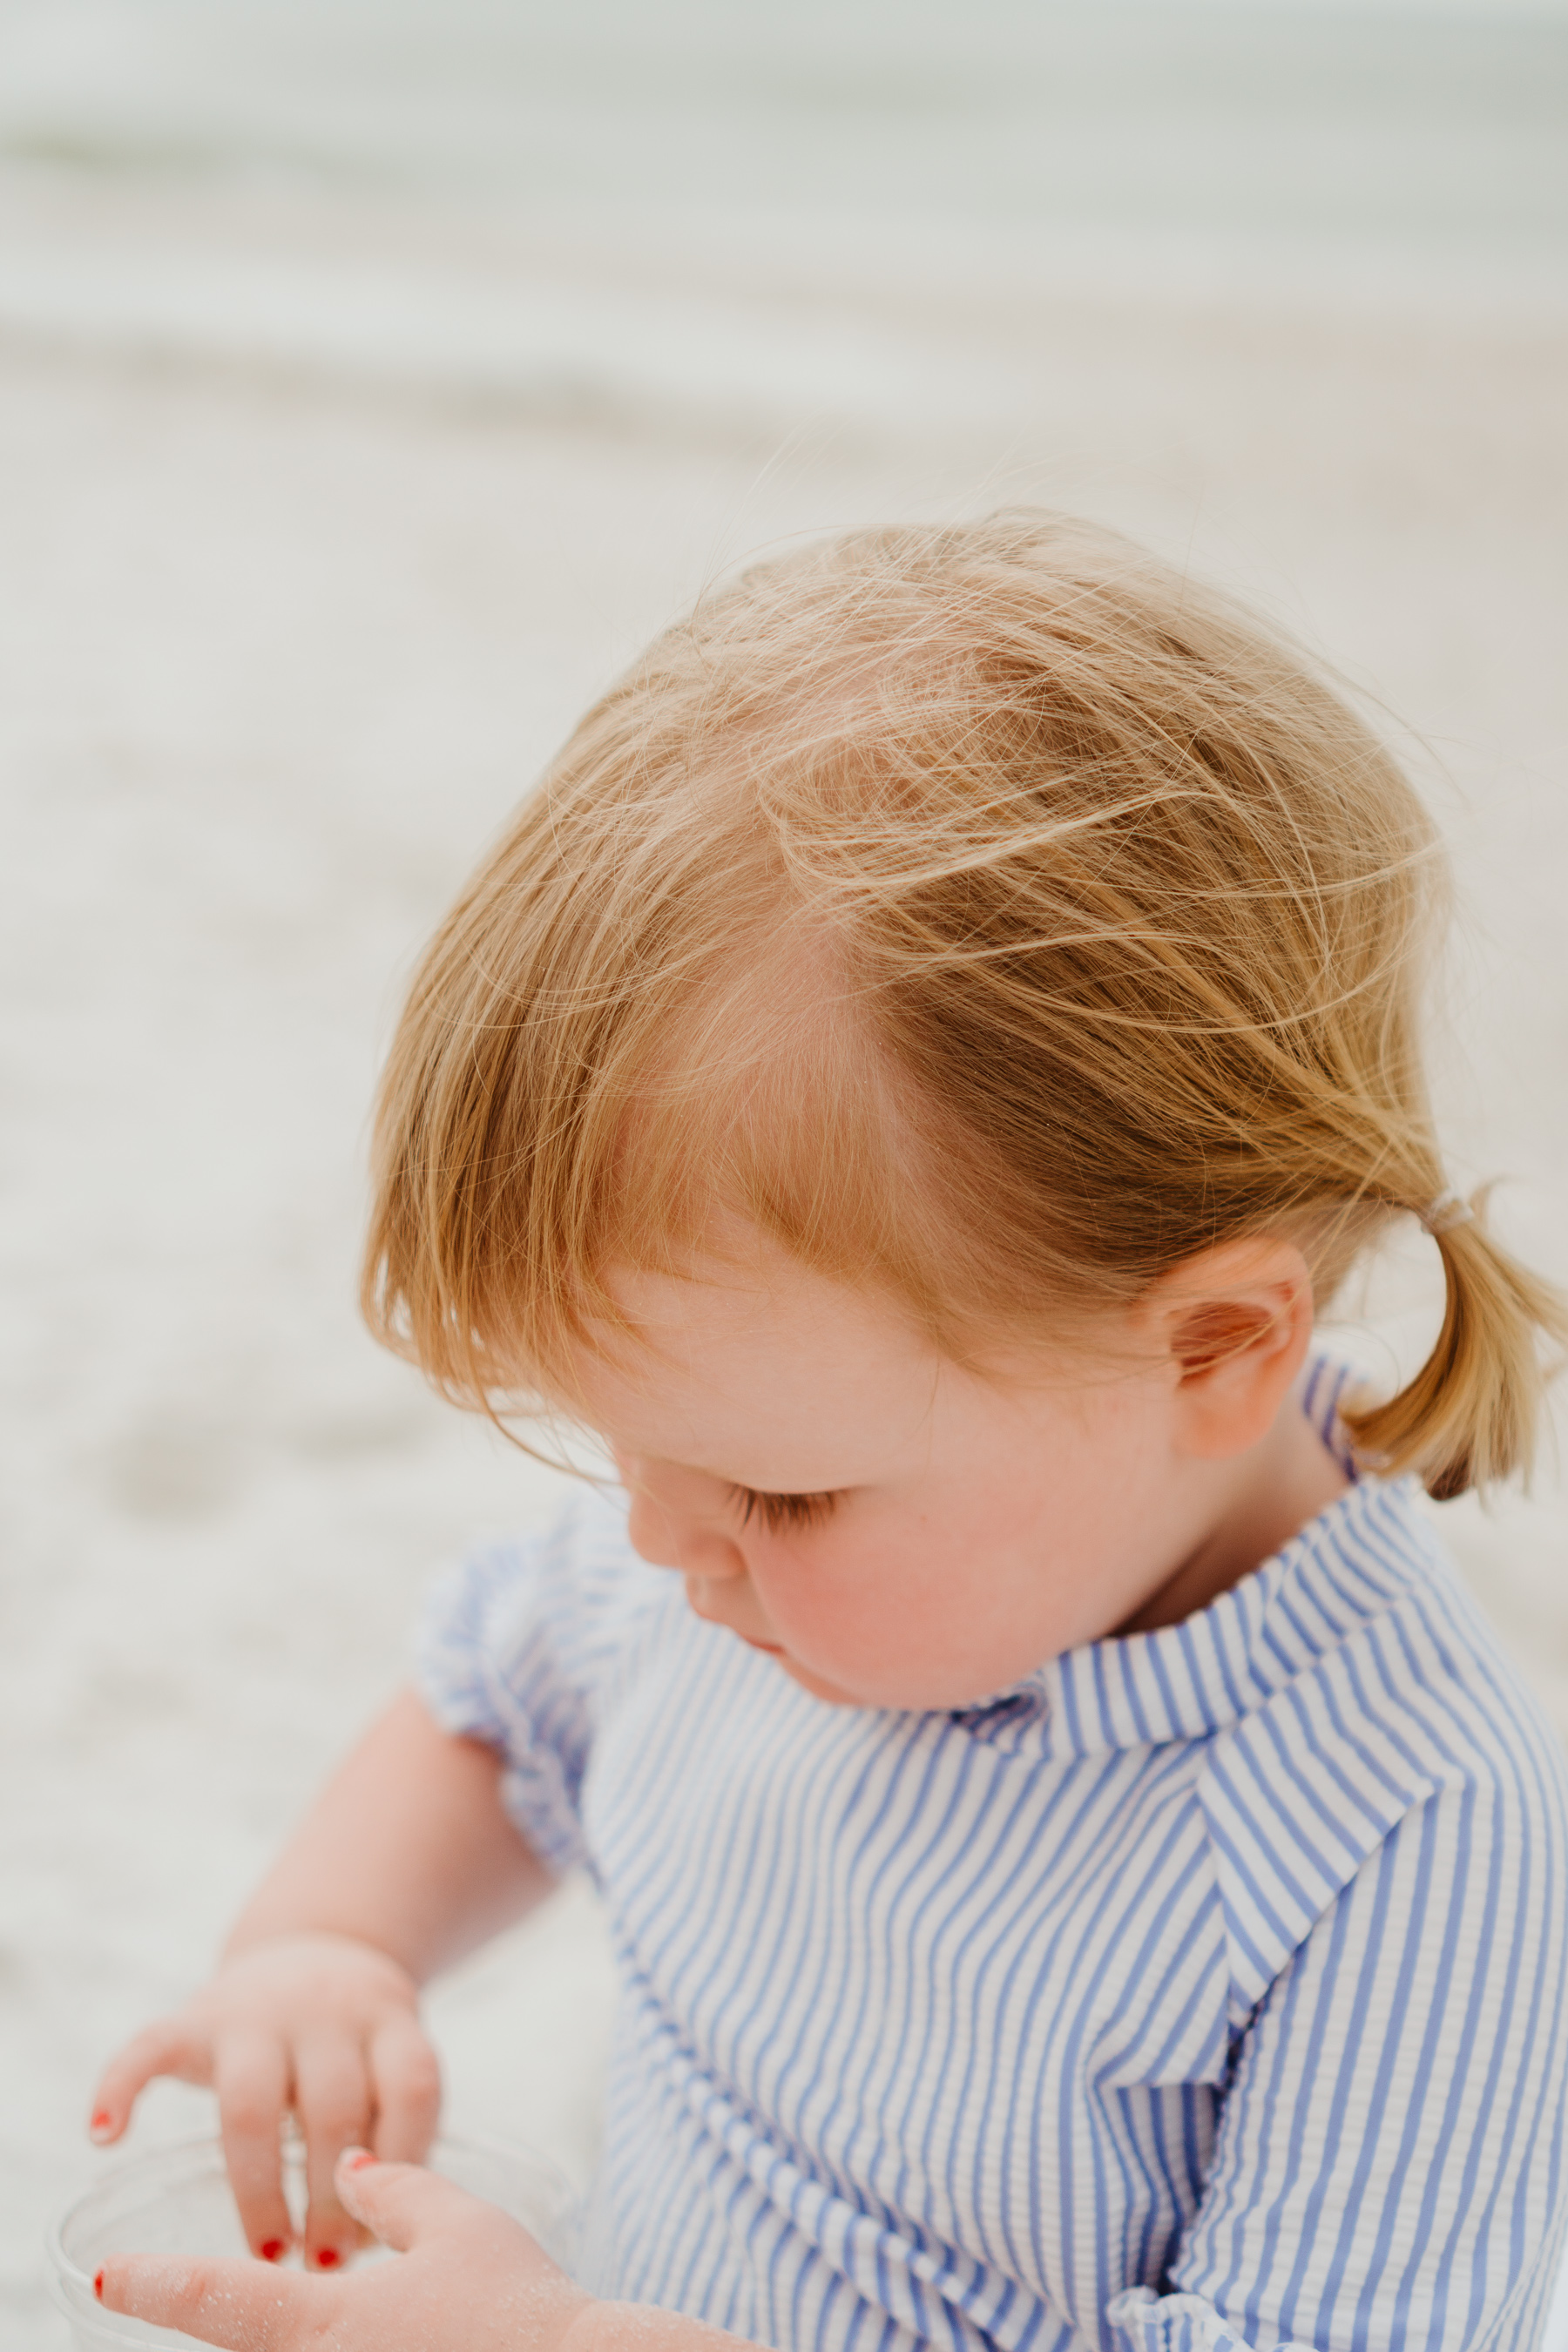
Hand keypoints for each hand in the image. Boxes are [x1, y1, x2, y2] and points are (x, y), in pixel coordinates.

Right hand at [88, 1933, 440, 2267]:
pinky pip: (150, 2047)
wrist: (320, 1945)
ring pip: (253, 2100)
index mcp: (388, 2022)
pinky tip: (105, 2136)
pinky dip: (120, 2086)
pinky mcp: (197, 2017)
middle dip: (331, 2196)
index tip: (386, 2232)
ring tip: (267, 2253)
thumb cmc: (361, 2043)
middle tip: (327, 2264)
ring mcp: (258, 2013)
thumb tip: (368, 2239)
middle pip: (331, 2106)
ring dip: (260, 2187)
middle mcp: (325, 2013)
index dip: (402, 2162)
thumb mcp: (396, 2060)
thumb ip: (391, 2127)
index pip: (409, 2087)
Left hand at [96, 2149, 595, 2351]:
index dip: (155, 2283)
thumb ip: (397, 2192)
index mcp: (327, 2318)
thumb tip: (353, 2171)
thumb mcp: (459, 2225)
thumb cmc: (521, 2305)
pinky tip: (400, 2338)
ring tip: (366, 2308)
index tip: (108, 2277)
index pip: (217, 2296)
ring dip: (294, 2338)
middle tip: (250, 2282)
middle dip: (242, 2318)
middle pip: (247, 2348)